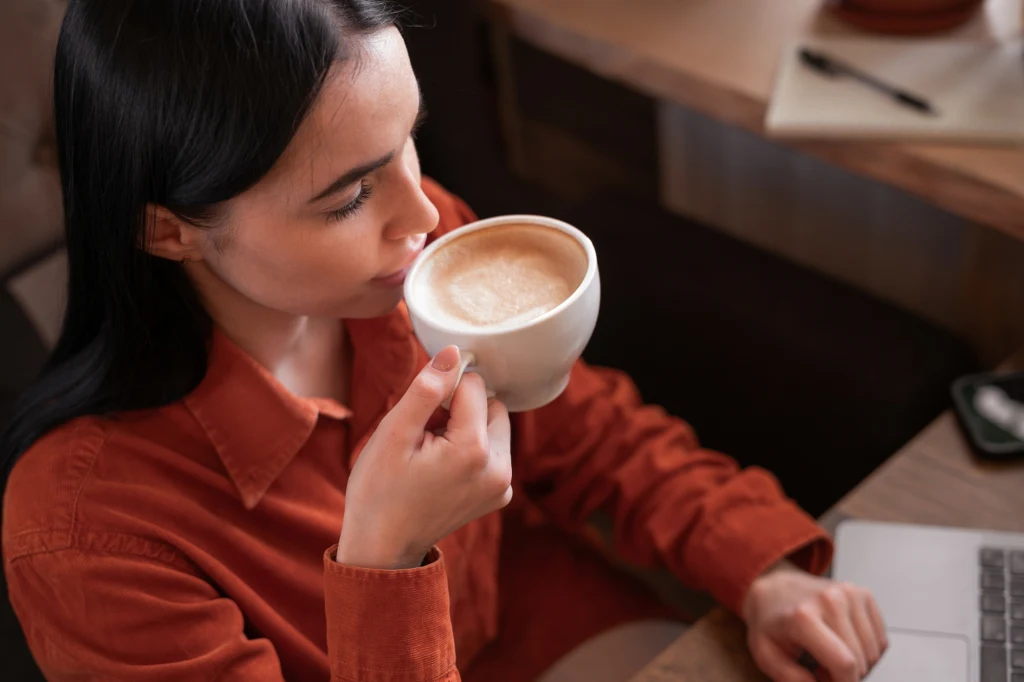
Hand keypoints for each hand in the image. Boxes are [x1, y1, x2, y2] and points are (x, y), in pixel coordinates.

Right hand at [337, 346, 511, 569]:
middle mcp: (500, 468)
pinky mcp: (500, 494)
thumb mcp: (394, 433)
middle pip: (492, 405)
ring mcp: (503, 485)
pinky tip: (444, 469)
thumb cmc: (379, 489)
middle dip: (462, 409)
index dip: (444, 391)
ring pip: (495, 427)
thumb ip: (427, 389)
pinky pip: (495, 452)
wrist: (383, 546)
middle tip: (427, 435)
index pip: (474, 385)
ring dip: (469, 429)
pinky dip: (474, 451)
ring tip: (434, 453)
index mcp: (474, 450)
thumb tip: (453, 352)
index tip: (421, 414)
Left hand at [742, 563, 887, 681]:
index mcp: (804, 617)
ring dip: (858, 664)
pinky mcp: (862, 594)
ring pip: (874, 652)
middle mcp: (830, 600)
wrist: (775, 589)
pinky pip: (880, 639)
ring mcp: (849, 594)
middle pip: (861, 660)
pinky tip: (845, 645)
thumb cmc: (771, 622)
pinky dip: (867, 650)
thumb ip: (791, 678)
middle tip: (823, 670)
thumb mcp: (766, 655)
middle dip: (847, 676)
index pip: (845, 664)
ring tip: (832, 657)